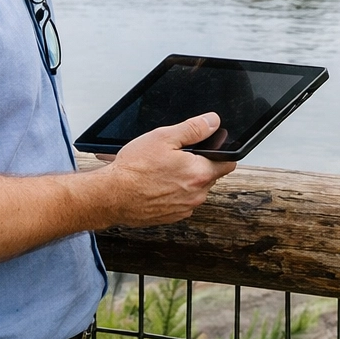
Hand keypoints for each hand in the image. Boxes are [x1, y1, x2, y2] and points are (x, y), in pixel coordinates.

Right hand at [96, 113, 237, 226]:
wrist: (111, 196)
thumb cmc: (134, 169)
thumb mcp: (164, 137)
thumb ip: (193, 129)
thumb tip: (212, 122)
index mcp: (199, 173)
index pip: (228, 163)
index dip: (222, 153)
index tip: (213, 148)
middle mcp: (197, 195)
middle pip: (210, 176)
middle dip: (199, 165)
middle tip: (177, 157)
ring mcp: (184, 208)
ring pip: (194, 189)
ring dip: (185, 180)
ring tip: (163, 171)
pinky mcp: (171, 217)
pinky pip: (181, 201)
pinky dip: (173, 193)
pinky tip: (157, 185)